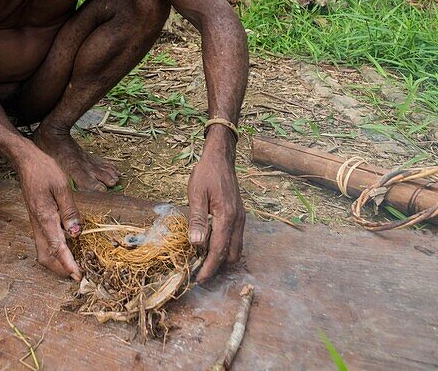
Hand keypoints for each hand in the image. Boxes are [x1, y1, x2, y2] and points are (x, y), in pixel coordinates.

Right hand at [15, 148, 83, 280]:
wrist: (26, 162)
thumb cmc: (44, 170)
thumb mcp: (62, 186)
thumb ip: (70, 211)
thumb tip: (76, 233)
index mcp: (45, 217)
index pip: (57, 246)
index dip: (68, 263)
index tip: (77, 275)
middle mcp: (38, 224)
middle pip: (45, 256)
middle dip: (60, 269)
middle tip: (77, 273)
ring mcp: (36, 223)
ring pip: (43, 251)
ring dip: (57, 262)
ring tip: (74, 264)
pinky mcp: (37, 220)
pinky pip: (44, 242)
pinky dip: (54, 251)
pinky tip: (67, 247)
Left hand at [187, 137, 244, 282]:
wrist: (221, 158)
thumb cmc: (206, 174)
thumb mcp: (196, 194)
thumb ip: (197, 219)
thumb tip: (197, 244)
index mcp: (227, 216)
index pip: (219, 250)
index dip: (209, 267)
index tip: (200, 280)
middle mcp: (238, 220)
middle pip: (232, 254)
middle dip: (217, 266)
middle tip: (199, 270)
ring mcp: (241, 218)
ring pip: (236, 248)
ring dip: (222, 257)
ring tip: (203, 259)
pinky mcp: (240, 215)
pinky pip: (236, 238)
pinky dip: (225, 246)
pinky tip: (211, 243)